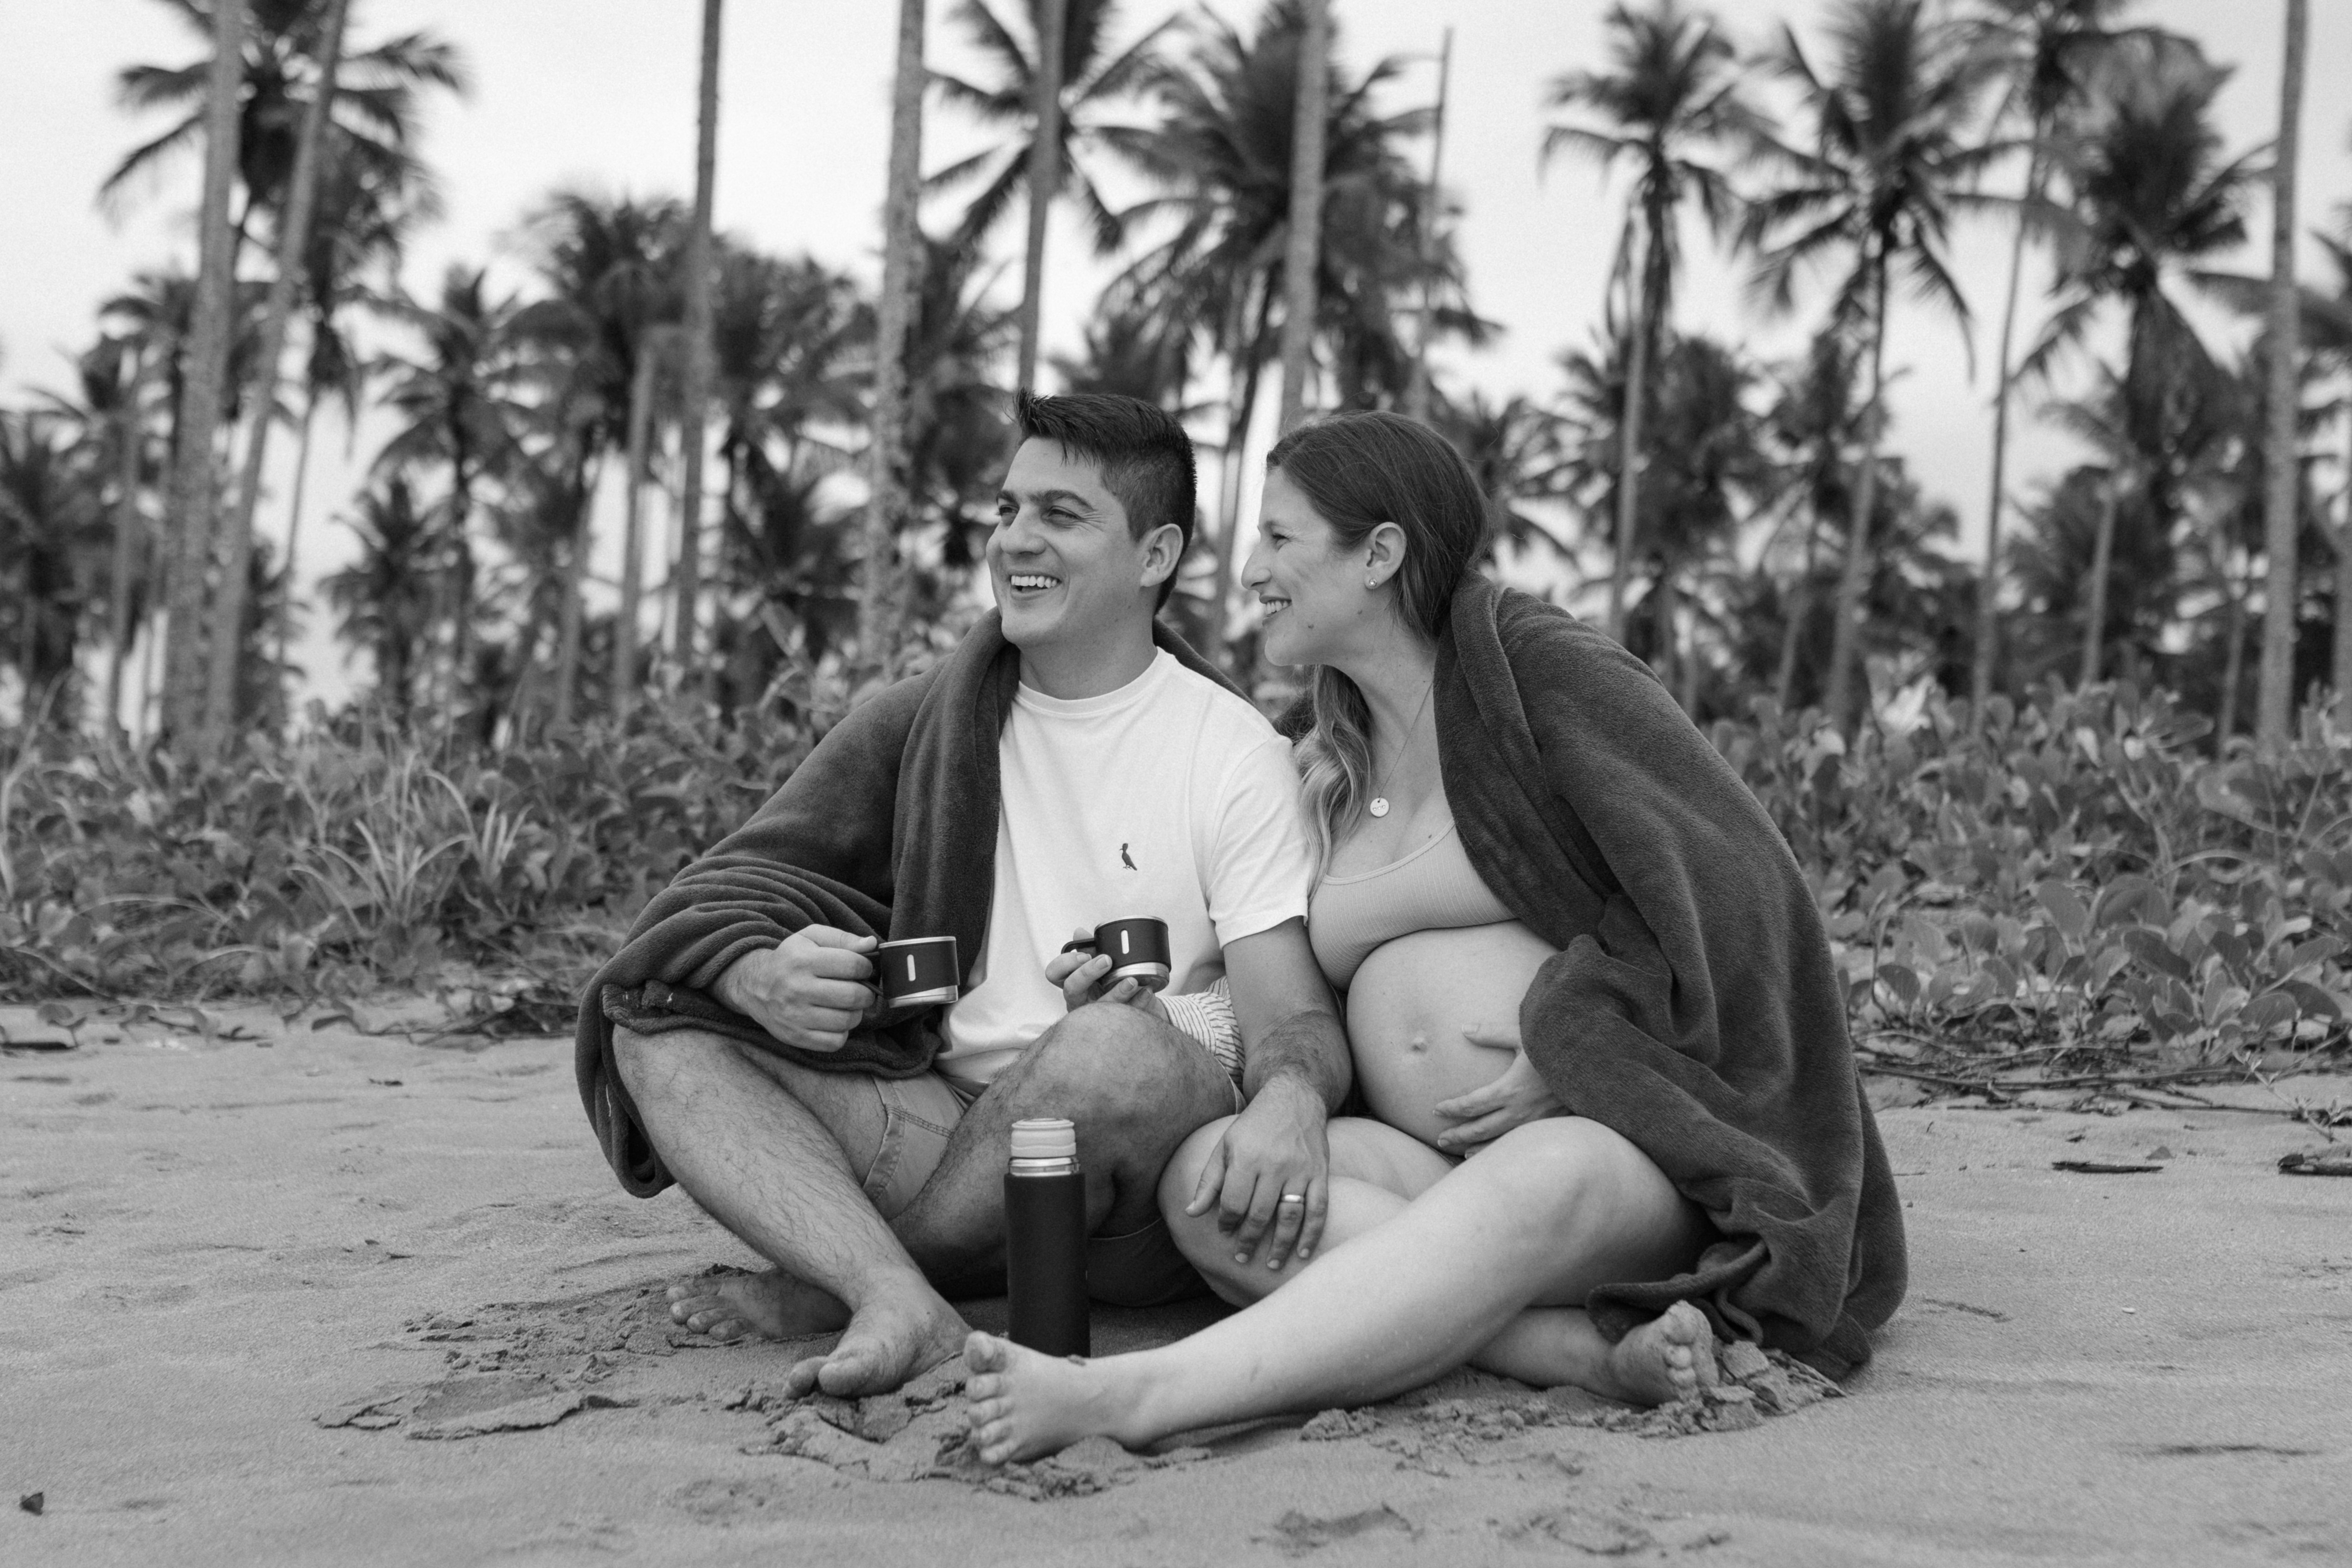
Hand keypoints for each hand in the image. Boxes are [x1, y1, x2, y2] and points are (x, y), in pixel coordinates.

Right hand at [713, 926, 877, 1052]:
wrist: (755, 986)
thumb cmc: (792, 960)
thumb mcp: (811, 938)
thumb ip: (843, 938)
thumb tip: (872, 944)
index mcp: (803, 960)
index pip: (852, 965)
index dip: (866, 967)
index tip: (863, 969)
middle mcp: (796, 988)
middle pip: (853, 995)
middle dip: (866, 993)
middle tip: (861, 990)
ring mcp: (795, 1015)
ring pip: (847, 1020)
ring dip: (856, 1013)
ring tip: (846, 1005)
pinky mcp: (795, 1037)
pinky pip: (835, 1041)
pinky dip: (842, 1032)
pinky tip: (834, 1020)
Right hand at [1043, 926, 1169, 1024]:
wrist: (1134, 1006)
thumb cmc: (1110, 984)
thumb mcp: (1099, 966)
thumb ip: (1090, 948)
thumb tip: (1080, 932)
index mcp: (1073, 983)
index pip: (1054, 973)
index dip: (1066, 963)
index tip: (1085, 954)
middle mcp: (1079, 1001)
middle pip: (1071, 989)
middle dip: (1087, 973)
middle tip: (1106, 961)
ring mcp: (1094, 1017)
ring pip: (1098, 1008)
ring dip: (1116, 992)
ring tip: (1132, 980)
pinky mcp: (1115, 1027)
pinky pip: (1125, 1018)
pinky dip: (1138, 1003)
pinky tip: (1146, 992)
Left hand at [1183, 1072, 1329, 1271]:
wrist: (1293, 1098)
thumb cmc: (1254, 1125)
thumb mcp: (1225, 1146)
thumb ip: (1209, 1181)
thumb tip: (1191, 1213)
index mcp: (1246, 1157)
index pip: (1234, 1202)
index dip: (1227, 1222)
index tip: (1225, 1233)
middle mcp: (1274, 1164)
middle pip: (1260, 1213)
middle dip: (1249, 1240)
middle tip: (1241, 1258)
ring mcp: (1300, 1169)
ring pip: (1290, 1215)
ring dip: (1281, 1244)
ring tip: (1272, 1265)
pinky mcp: (1320, 1172)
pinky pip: (1318, 1208)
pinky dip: (1312, 1233)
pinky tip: (1303, 1252)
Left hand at [1432, 1022, 1564, 1154]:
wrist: (1594, 1065)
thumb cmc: (1557, 1046)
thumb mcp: (1523, 1035)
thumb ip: (1491, 1033)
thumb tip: (1464, 1028)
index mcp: (1509, 1090)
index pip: (1471, 1104)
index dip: (1451, 1108)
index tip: (1436, 1109)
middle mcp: (1519, 1111)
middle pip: (1480, 1128)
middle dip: (1457, 1134)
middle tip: (1440, 1139)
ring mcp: (1535, 1123)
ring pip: (1499, 1141)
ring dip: (1477, 1147)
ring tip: (1460, 1152)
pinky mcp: (1549, 1127)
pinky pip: (1519, 1144)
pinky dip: (1502, 1150)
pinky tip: (1495, 1153)